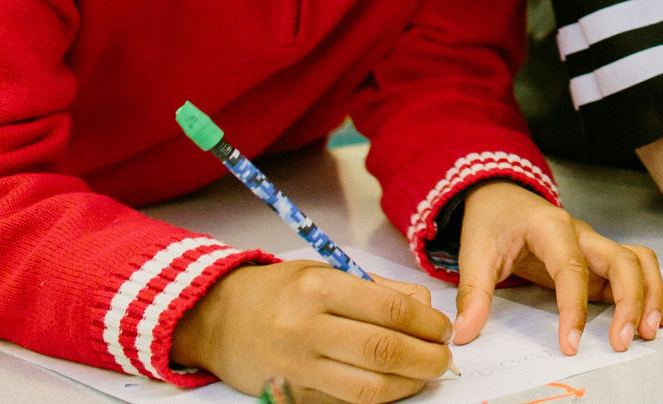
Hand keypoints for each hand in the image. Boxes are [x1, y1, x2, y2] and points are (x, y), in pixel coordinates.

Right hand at [171, 260, 449, 402]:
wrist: (218, 319)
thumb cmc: (282, 291)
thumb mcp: (328, 272)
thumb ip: (380, 289)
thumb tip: (427, 309)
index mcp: (319, 289)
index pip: (392, 310)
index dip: (428, 323)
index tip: (443, 329)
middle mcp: (305, 329)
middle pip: (384, 352)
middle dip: (427, 358)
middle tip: (443, 357)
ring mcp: (296, 368)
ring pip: (368, 388)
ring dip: (408, 384)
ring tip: (423, 374)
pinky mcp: (291, 396)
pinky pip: (346, 402)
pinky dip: (378, 397)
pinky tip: (392, 384)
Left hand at [451, 181, 662, 351]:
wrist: (503, 198)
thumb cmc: (494, 222)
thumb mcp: (475, 253)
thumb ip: (472, 293)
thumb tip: (465, 333)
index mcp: (551, 228)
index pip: (571, 268)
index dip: (574, 308)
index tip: (570, 343)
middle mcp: (582, 234)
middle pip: (622, 260)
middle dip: (631, 301)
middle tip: (623, 341)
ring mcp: (595, 245)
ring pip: (638, 262)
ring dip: (650, 295)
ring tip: (649, 331)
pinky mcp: (599, 259)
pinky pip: (635, 269)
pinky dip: (651, 291)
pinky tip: (658, 317)